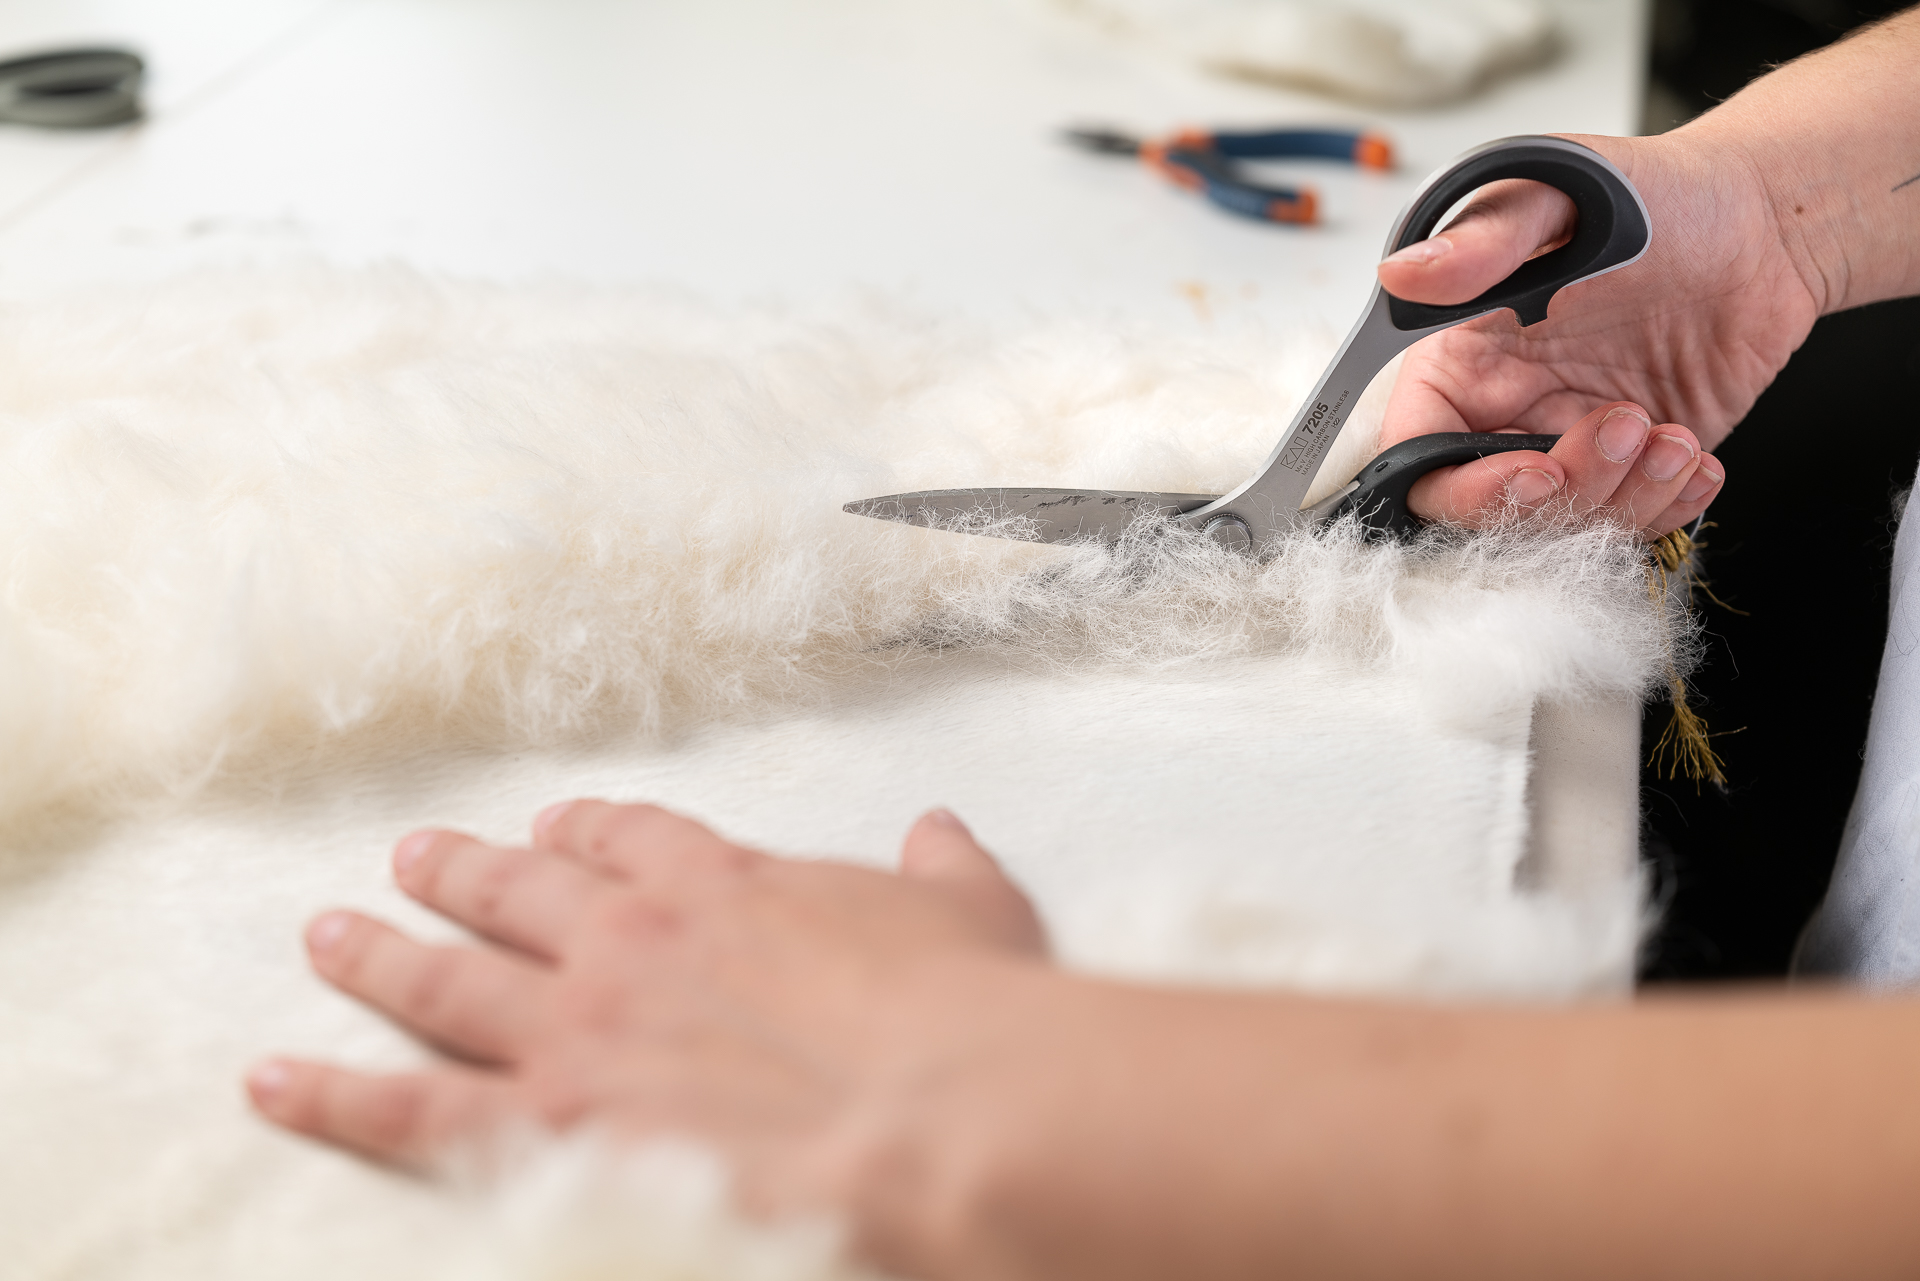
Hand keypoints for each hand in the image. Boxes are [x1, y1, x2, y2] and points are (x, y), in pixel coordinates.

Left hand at [247, 802, 1046, 1251]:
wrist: (933, 1110)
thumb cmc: (962, 1017)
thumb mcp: (975, 914)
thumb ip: (944, 869)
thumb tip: (939, 833)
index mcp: (726, 885)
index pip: (633, 840)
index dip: (590, 834)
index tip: (559, 831)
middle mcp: (633, 938)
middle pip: (521, 890)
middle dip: (464, 873)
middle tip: (414, 858)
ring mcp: (576, 1025)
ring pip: (449, 977)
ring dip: (383, 955)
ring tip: (331, 936)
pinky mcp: (543, 1119)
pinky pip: (410, 1103)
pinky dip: (335, 1090)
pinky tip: (275, 1079)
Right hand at [1373, 131, 1819, 534]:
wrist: (1767, 220)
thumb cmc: (1661, 195)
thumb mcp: (1560, 194)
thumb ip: (1480, 243)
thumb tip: (1402, 274)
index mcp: (1463, 359)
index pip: (1419, 455)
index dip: (1466, 485)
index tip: (1540, 469)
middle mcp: (1507, 411)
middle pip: (1494, 509)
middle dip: (1568, 492)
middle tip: (1628, 426)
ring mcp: (1572, 443)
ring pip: (1568, 527)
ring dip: (1627, 499)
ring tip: (1671, 434)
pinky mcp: (1634, 467)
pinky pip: (1633, 523)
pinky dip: (1667, 507)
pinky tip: (1692, 454)